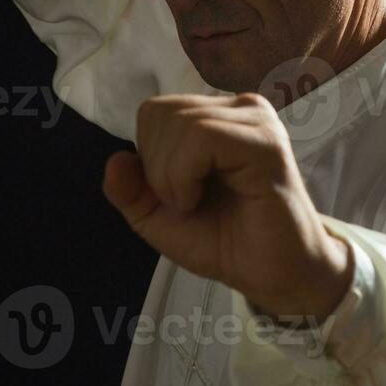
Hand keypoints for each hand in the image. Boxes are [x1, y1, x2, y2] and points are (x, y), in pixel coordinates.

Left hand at [101, 93, 353, 322]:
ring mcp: (255, 120)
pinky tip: (198, 199)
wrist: (270, 276)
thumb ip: (128, 190)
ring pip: (180, 123)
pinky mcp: (265, 142)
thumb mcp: (156, 218)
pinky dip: (184, 175)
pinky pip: (203, 137)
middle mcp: (238, 108)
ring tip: (194, 203)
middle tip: (186, 202)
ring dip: (170, 175)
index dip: (149, 157)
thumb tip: (114, 160)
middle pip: (161, 113)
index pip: (154, 111)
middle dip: (156, 167)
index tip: (175, 193)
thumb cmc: (222, 242)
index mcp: (215, 117)